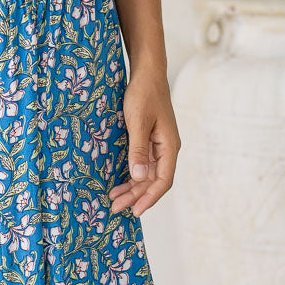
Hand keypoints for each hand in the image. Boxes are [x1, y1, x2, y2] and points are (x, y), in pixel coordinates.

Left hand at [108, 64, 180, 218]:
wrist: (146, 73)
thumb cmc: (144, 94)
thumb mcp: (137, 122)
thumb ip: (138, 149)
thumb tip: (138, 178)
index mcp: (169, 146)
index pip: (163, 180)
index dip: (150, 198)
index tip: (136, 211)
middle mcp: (166, 149)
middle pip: (153, 181)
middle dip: (136, 196)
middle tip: (115, 208)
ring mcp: (158, 146)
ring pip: (147, 175)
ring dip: (132, 188)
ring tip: (114, 200)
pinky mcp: (149, 140)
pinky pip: (142, 164)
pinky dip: (131, 176)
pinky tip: (119, 184)